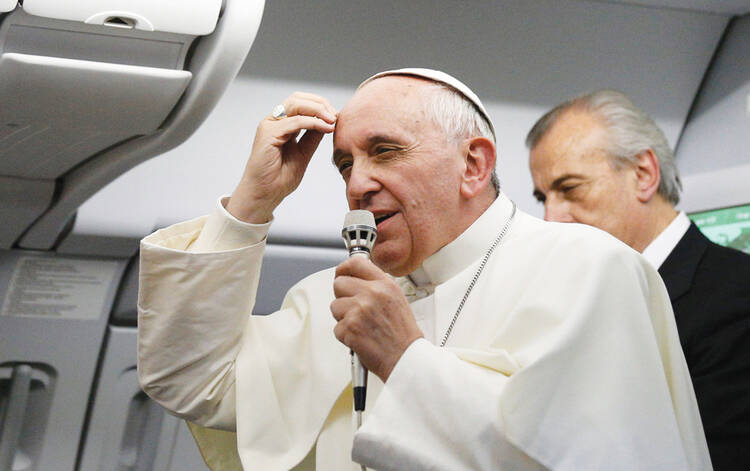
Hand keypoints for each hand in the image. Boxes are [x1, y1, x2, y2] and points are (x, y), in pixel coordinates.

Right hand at [226, 93, 336, 222]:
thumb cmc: (280, 177)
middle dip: (320, 103)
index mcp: (282, 125)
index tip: (335, 117)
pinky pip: (295, 121)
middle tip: (335, 115)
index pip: (301, 103)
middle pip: (298, 98)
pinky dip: (313, 122)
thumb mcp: (304, 153)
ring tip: (332, 120)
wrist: (266, 193)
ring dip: (318, 109)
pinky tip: (325, 128)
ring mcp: (269, 126)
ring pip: (295, 104)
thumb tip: (328, 122)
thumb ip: (312, 137)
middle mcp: (274, 122)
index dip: (320, 106)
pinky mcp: (268, 133)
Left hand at [331, 256, 423, 381]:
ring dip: (343, 318)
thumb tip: (355, 280)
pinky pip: (336, 328)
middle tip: (354, 310)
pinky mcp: (350, 327)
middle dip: (342, 297)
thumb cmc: (402, 335)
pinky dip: (345, 336)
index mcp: (385, 285)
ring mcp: (359, 310)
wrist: (406, 358)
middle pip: (339, 284)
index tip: (341, 274)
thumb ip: (376, 287)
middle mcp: (372, 294)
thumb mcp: (397, 300)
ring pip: (335, 306)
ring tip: (361, 327)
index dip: (343, 269)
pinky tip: (360, 338)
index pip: (355, 263)